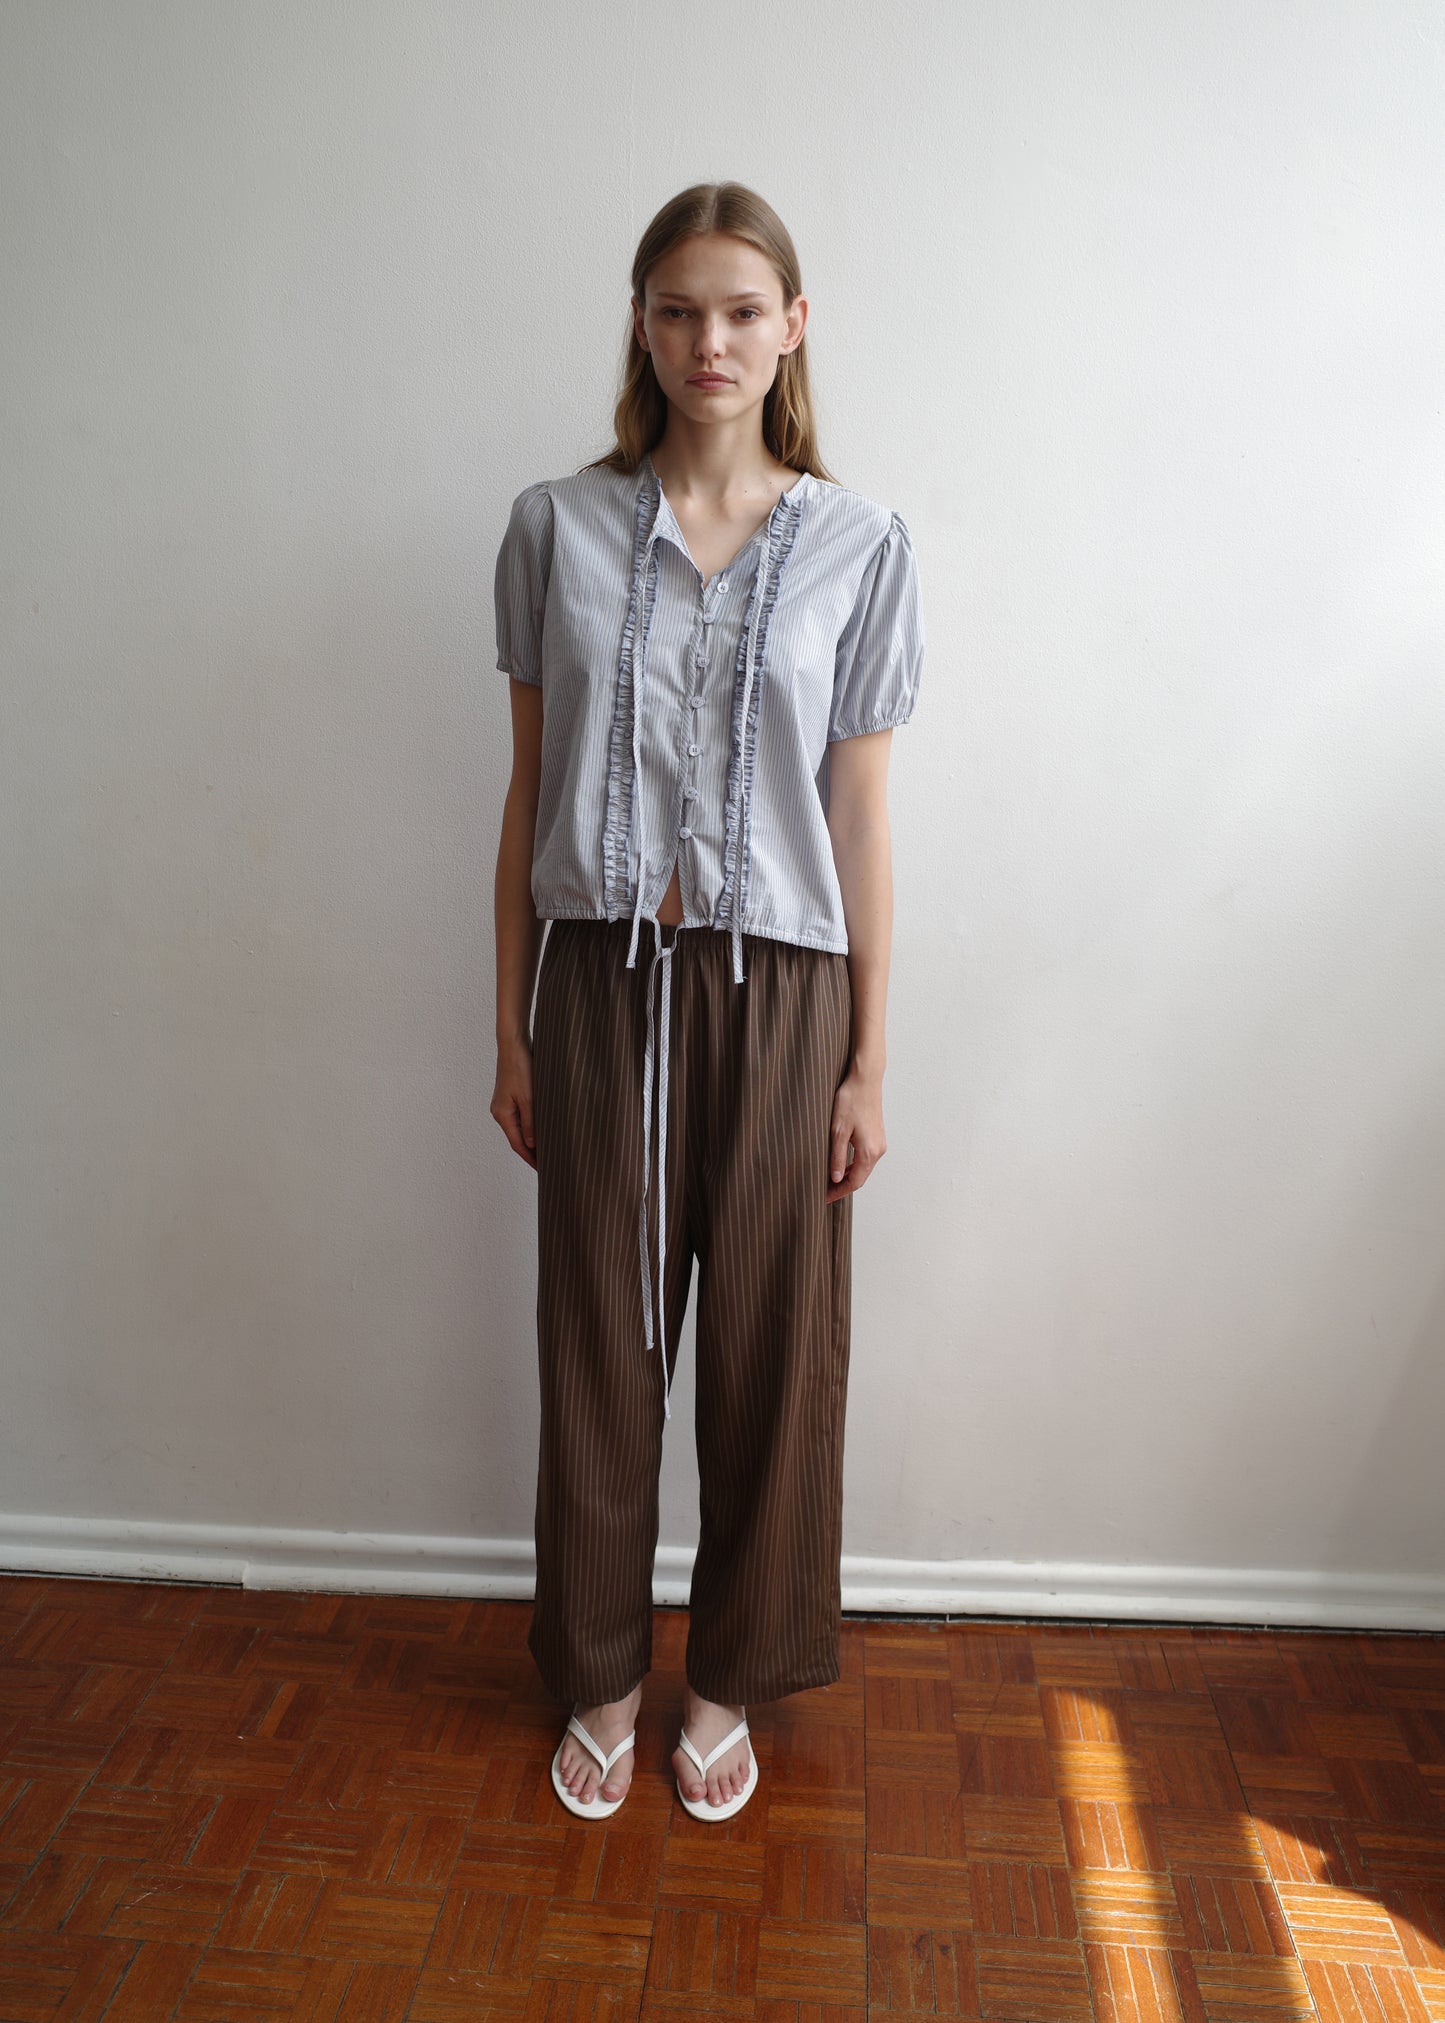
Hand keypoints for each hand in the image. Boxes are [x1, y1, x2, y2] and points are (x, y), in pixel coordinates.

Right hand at [492, 1035, 537, 1169]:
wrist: (513, 1046)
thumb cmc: (521, 1068)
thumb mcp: (530, 1098)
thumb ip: (531, 1122)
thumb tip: (532, 1145)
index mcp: (502, 1115)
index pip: (517, 1144)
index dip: (530, 1158)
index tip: (542, 1169)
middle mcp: (499, 1112)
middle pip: (517, 1138)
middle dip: (531, 1152)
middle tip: (547, 1165)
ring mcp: (503, 1105)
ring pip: (518, 1128)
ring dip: (531, 1140)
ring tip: (546, 1151)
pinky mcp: (508, 1097)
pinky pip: (519, 1118)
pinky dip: (529, 1127)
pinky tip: (539, 1130)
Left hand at [826, 1066, 884, 1202]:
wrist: (865, 1080)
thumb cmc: (851, 1101)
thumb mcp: (838, 1131)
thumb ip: (837, 1157)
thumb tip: (835, 1178)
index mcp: (869, 1152)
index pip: (854, 1182)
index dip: (838, 1192)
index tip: (823, 1197)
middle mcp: (878, 1150)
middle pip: (860, 1177)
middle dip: (842, 1186)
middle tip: (823, 1191)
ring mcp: (880, 1143)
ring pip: (863, 1168)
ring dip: (847, 1176)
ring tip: (829, 1180)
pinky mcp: (877, 1136)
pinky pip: (866, 1158)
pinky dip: (853, 1165)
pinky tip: (840, 1164)